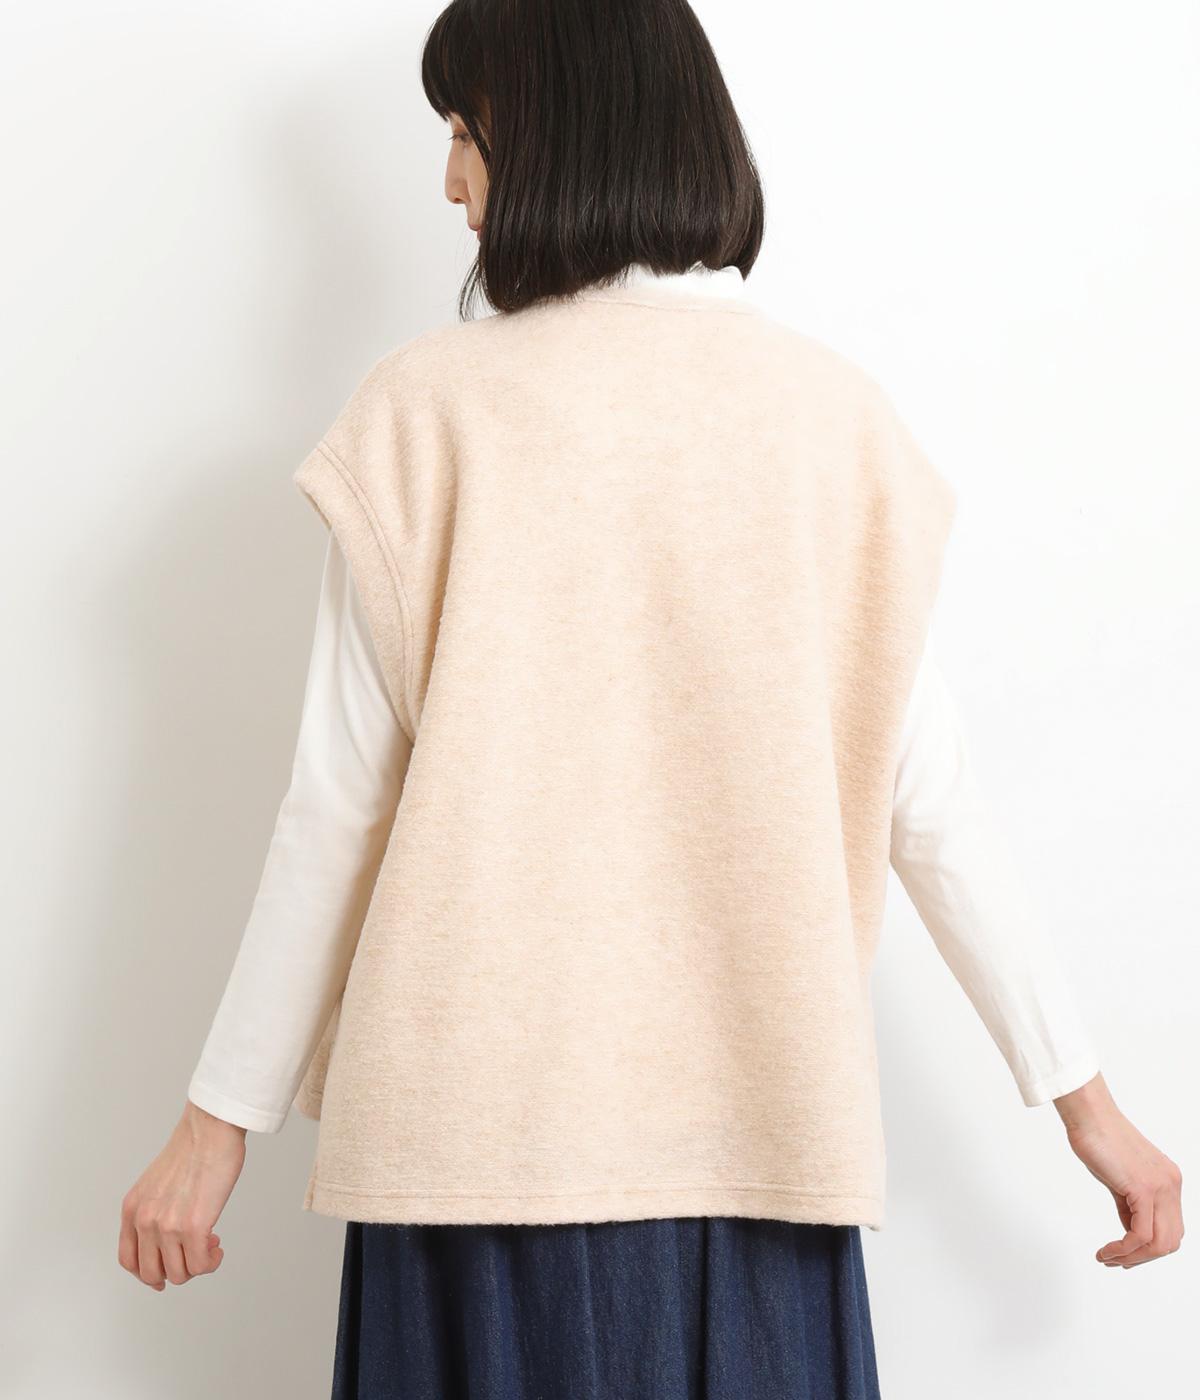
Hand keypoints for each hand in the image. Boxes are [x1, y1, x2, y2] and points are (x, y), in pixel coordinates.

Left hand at [119, 1100, 246, 1288]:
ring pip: (178, 1274)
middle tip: (193, 1254)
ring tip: (209, 1244)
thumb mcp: (156, 1183)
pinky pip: (200, 1264)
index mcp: (132, 1209)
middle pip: (152, 1273)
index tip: (163, 1274)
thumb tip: (168, 1237)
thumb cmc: (193, 1148)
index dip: (147, 1273)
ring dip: (197, 1265)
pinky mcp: (194, 1227)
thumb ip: (154, 1209)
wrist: (210, 1129)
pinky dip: (211, 1262)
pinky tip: (217, 1246)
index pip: (129, 1260)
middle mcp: (145, 1220)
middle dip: (176, 1270)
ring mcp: (167, 1226)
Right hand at [1053, 1072, 1183, 1267]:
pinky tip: (1106, 1250)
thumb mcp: (1121, 1177)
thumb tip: (1130, 1231)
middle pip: (1169, 1241)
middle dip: (1142, 1258)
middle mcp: (1171, 1185)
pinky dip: (1123, 1249)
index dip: (1149, 1249)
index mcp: (1169, 1181)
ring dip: (1132, 1258)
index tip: (1124, 1255)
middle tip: (1116, 1260)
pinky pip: (1140, 1235)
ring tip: (1108, 1257)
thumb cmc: (1099, 1138)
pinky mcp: (1143, 1189)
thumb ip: (1131, 1204)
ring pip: (1159, 1244)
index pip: (1171, 1229)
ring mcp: (1161, 1187)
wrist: (1090, 1115)